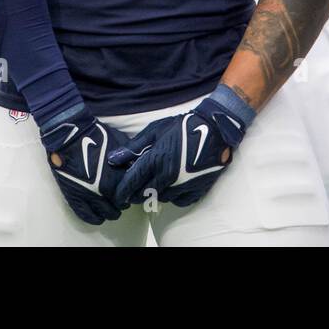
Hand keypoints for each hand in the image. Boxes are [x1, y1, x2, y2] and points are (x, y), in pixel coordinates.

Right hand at [40, 104, 129, 224]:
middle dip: (123, 202)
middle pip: (120, 204)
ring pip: (106, 213)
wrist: (69, 136)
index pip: (131, 192)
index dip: (132, 192)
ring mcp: (89, 196)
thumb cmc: (96, 136)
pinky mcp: (75, 198)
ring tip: (112, 209)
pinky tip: (99, 218)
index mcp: (118, 176)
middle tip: (122, 198)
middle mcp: (105, 190)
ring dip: (111, 212)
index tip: (131, 190)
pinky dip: (95, 219)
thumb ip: (129, 159)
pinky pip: (86, 216)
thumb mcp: (120, 144)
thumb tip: (137, 167)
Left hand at [107, 85, 252, 207]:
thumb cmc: (182, 127)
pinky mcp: (196, 189)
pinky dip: (173, 197)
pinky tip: (172, 189)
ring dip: (155, 195)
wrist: (215, 130)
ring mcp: (183, 185)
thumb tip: (113, 159)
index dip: (122, 191)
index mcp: (156, 160)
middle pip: (145, 195)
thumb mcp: (155, 131)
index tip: (118, 196)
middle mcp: (168, 176)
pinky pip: (179, 201)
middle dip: (136, 195)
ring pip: (162, 199)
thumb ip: (134, 147)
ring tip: (153, 188)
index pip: (133, 182)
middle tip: (133, 192)